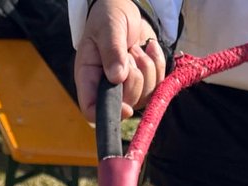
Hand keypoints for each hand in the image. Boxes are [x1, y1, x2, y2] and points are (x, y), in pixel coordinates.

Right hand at [74, 0, 166, 121]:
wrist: (126, 9)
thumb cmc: (109, 17)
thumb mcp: (108, 28)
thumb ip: (112, 51)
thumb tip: (117, 77)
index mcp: (88, 78)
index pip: (91, 109)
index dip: (109, 114)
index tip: (126, 108)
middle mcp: (106, 89)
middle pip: (125, 104)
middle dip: (134, 78)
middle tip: (129, 52)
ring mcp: (127, 89)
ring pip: (144, 96)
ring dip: (146, 67)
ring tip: (135, 48)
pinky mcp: (144, 84)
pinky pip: (158, 85)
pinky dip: (157, 64)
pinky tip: (148, 48)